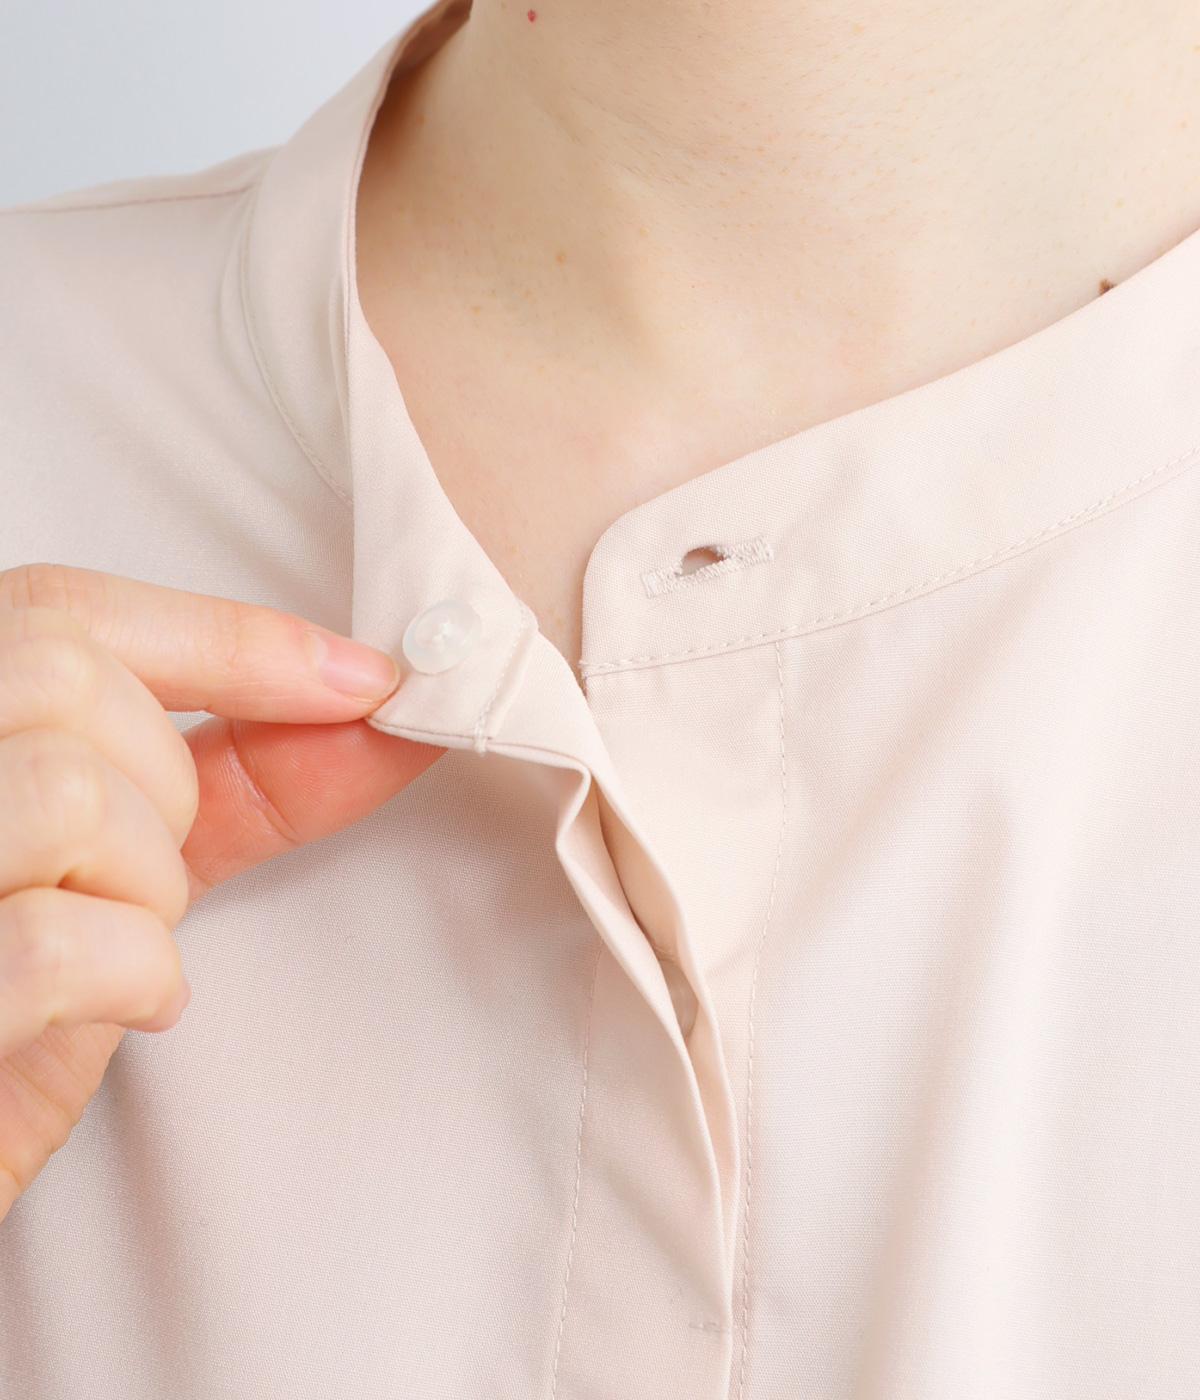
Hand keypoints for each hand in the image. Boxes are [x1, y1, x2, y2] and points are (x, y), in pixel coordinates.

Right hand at [0, 563, 441, 1223]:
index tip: (367, 681)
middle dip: (166, 786)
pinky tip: (126, 1005)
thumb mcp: (111, 874)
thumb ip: (223, 784)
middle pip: (69, 682)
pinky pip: (56, 941)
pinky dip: (133, 975)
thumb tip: (372, 708)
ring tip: (118, 951)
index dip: (229, 638)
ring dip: (145, 887)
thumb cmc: (9, 1012)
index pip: (62, 612)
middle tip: (149, 883)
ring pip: (72, 795)